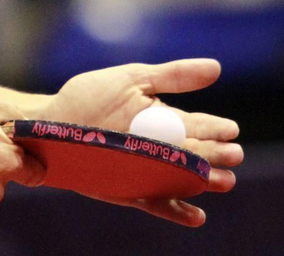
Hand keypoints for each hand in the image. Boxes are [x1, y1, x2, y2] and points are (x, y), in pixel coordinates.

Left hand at [43, 59, 241, 226]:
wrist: (49, 124)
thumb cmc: (88, 97)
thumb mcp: (131, 79)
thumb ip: (172, 76)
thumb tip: (217, 67)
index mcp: (163, 119)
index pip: (196, 125)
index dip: (215, 128)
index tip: (232, 129)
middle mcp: (160, 147)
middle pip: (194, 155)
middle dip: (215, 156)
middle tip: (234, 156)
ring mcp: (147, 171)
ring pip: (182, 180)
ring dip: (203, 183)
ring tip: (222, 182)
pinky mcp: (130, 192)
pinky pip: (158, 204)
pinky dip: (177, 211)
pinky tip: (197, 216)